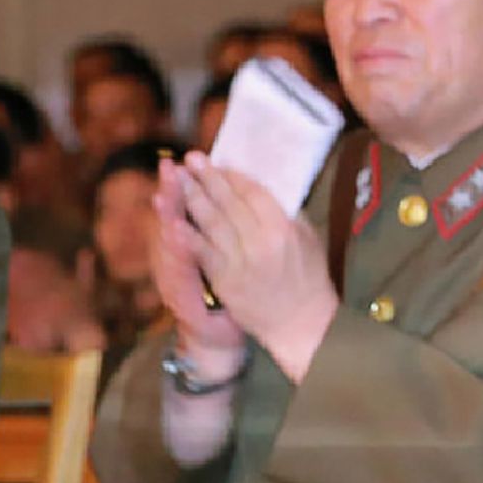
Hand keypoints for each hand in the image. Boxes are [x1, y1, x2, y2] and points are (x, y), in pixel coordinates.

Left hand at [169, 153, 336, 382]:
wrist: (299, 323)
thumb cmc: (309, 278)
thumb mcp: (308, 239)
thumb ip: (288, 214)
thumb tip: (267, 189)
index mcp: (282, 228)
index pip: (253, 193)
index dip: (233, 175)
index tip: (219, 161)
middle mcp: (259, 241)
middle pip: (228, 202)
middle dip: (207, 178)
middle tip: (191, 158)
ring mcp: (239, 261)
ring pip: (211, 222)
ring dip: (192, 198)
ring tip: (178, 178)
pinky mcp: (224, 279)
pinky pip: (202, 252)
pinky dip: (187, 235)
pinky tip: (173, 220)